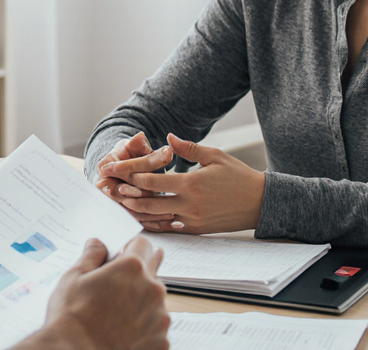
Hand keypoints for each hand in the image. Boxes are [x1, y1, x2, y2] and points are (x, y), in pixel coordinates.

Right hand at [16, 237, 168, 349]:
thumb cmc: (72, 317)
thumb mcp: (74, 276)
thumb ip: (91, 255)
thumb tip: (98, 244)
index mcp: (133, 268)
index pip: (143, 244)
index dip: (130, 248)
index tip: (121, 255)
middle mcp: (152, 289)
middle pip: (151, 272)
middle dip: (135, 275)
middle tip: (116, 285)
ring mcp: (160, 317)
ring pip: (154, 301)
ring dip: (140, 302)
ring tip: (114, 314)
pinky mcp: (161, 340)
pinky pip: (155, 326)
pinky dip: (143, 326)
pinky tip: (122, 331)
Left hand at [101, 133, 264, 233]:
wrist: (259, 203)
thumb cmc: (238, 176)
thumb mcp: (214, 156)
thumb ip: (189, 148)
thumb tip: (168, 137)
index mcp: (191, 183)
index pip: (152, 180)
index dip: (130, 175)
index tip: (114, 171)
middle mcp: (189, 205)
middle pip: (148, 202)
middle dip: (126, 196)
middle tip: (108, 191)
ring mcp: (192, 220)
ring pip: (156, 219)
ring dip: (136, 211)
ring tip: (118, 204)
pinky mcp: (196, 230)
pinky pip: (169, 228)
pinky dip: (154, 223)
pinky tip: (141, 217)